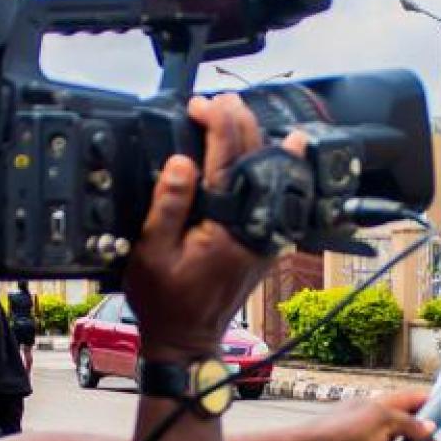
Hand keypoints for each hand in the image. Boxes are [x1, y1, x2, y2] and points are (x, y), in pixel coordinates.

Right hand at [124, 95, 272, 362]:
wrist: (187, 339)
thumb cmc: (165, 302)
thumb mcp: (151, 253)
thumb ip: (168, 205)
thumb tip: (182, 162)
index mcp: (224, 227)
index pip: (226, 160)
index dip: (215, 124)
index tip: (200, 105)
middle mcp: (252, 228)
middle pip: (254, 160)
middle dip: (238, 123)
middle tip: (219, 101)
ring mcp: (263, 235)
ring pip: (271, 175)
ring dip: (257, 139)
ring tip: (241, 113)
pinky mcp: (264, 242)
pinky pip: (276, 196)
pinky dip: (280, 168)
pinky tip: (289, 147)